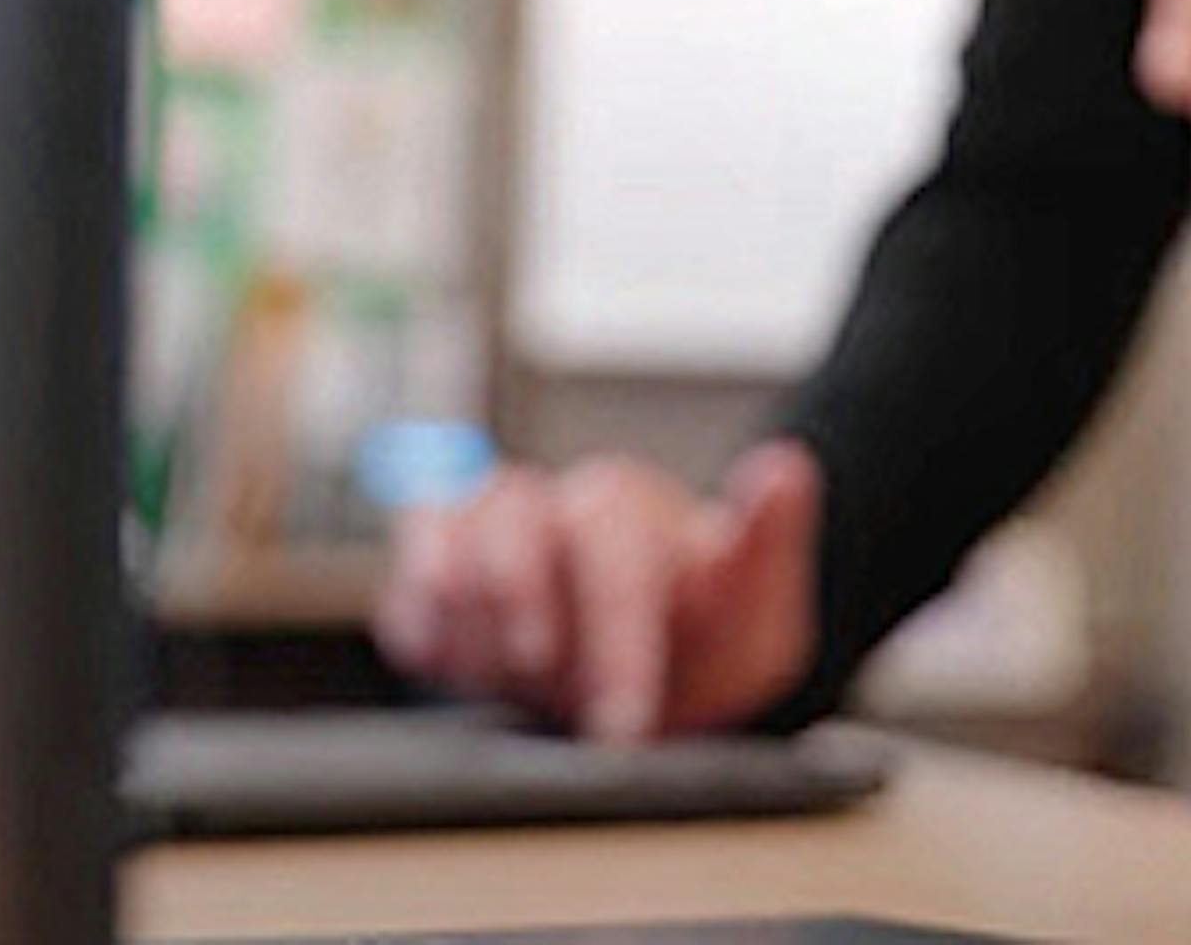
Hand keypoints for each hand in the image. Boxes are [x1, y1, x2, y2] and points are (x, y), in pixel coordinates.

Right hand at [372, 438, 824, 740]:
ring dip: (480, 632)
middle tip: (559, 691)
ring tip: (519, 680)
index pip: (612, 555)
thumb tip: (782, 468)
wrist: (655, 659)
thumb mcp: (756, 606)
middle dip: (533, 625)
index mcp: (630, 510)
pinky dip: (423, 623)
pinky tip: (453, 660)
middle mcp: (553, 508)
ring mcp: (490, 533)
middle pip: (513, 529)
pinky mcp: (437, 571)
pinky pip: (408, 580)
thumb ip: (767, 541)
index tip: (623, 723)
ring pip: (454, 549)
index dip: (614, 645)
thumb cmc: (702, 632)